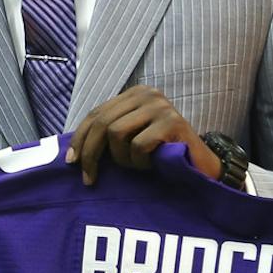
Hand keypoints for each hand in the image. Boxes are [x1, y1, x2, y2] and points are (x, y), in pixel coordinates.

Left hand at [66, 86, 218, 184]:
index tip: (71, 161)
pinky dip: (140, 162)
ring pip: (117, 133)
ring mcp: (161, 106)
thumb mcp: (130, 139)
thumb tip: (71, 151)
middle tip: (89, 179)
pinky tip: (152, 165)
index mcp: (134, 94)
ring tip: (137, 166)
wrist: (200, 166)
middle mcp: (147, 94)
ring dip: (122, 159)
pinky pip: (139, 146)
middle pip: (102, 123)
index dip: (80, 138)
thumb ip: (107, 135)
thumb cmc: (161, 155)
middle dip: (91, 153)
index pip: (96, 113)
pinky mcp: (172, 122)